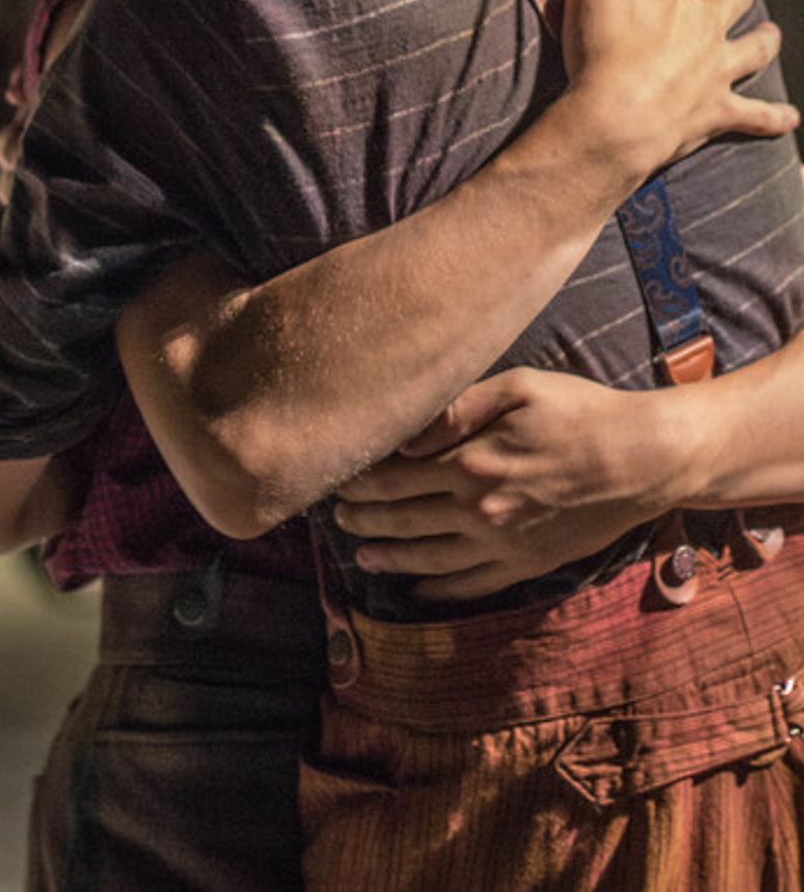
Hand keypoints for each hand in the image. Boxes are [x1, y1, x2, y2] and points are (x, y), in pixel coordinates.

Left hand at [333, 367, 684, 601]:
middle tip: (337, 520)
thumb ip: (457, 409)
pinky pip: (472, 585)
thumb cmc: (580, 412)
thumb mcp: (518, 387)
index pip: (396, 477)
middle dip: (365, 521)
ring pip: (430, 559)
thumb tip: (407, 434)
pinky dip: (440, 592)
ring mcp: (503, 543)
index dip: (361, 482)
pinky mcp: (527, 564)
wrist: (642, 459)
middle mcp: (479, 509)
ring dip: (391, 559)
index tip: (337, 481)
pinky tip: (418, 592)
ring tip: (362, 558)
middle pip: (405, 520)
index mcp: (470, 461)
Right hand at [563, 0, 795, 184]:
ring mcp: (716, 69)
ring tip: (771, 30)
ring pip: (755, 48)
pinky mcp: (717, 110)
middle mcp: (703, 26)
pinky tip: (790, 117)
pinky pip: (756, 115)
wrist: (613, 123)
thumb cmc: (597, 56)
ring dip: (765, 38)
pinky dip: (774, 116)